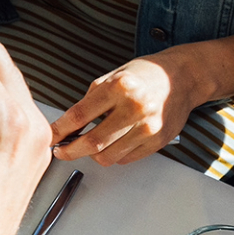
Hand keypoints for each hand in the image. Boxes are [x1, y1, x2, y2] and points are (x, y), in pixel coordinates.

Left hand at [49, 50, 210, 165]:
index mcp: (120, 87)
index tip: (51, 136)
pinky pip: (124, 159)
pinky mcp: (157, 142)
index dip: (60, 130)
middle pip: (92, 142)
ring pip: (107, 156)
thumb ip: (90, 101)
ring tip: (89, 144)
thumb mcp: (112, 77)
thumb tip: (65, 126)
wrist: (182, 78)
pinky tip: (112, 142)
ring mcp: (148, 127)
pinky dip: (112, 154)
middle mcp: (135, 108)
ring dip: (92, 154)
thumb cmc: (144, 75)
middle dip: (70, 150)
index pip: (80, 115)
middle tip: (62, 150)